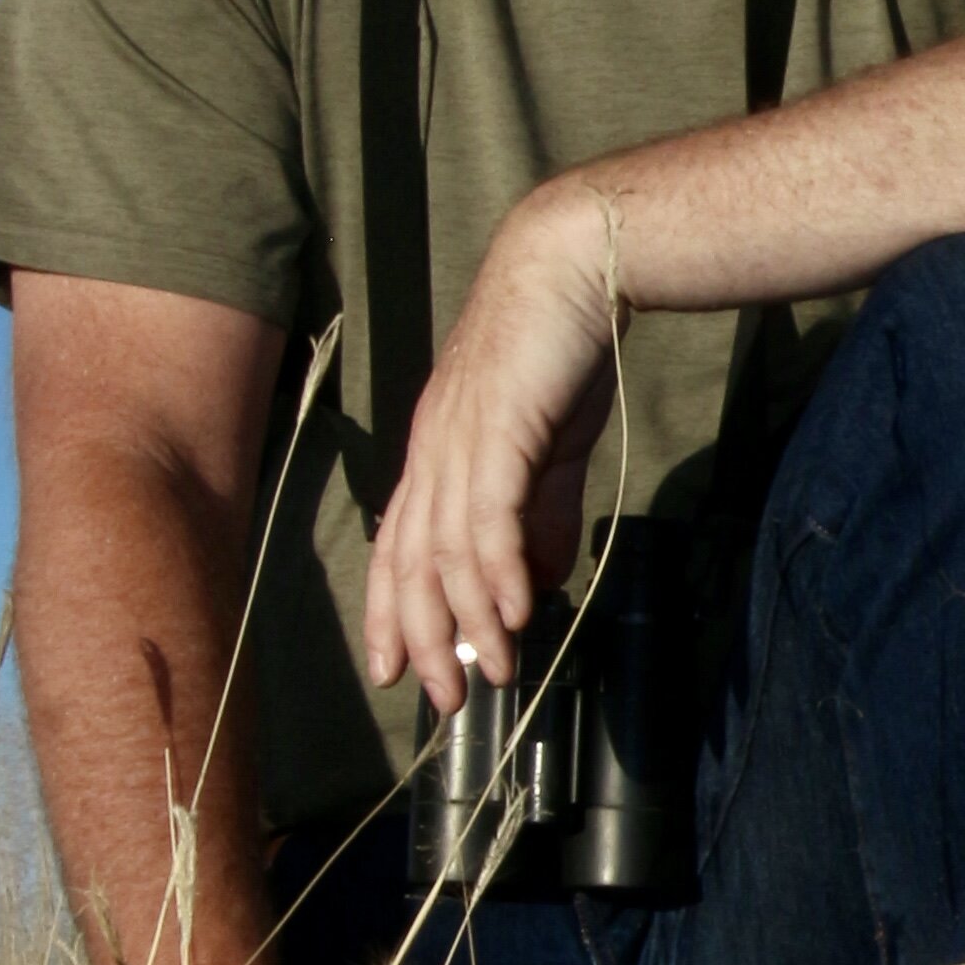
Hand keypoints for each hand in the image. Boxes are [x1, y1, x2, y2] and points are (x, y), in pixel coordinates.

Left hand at [361, 193, 622, 716]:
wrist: (572, 267)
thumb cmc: (558, 351)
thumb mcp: (548, 447)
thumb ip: (540, 515)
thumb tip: (536, 583)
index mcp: (435, 455)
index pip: (398, 548)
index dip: (391, 613)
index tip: (398, 671)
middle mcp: (431, 452)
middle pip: (410, 563)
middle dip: (421, 637)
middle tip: (443, 698)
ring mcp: (458, 440)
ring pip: (447, 551)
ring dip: (468, 620)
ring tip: (492, 671)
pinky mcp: (497, 429)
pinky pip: (489, 516)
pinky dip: (497, 571)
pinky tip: (514, 612)